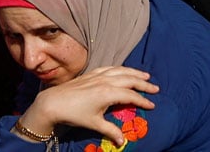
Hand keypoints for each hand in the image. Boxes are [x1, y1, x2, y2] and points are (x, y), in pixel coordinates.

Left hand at [18, 66, 158, 146]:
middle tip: (155, 88)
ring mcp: (98, 75)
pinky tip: (123, 70)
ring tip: (145, 76)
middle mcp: (105, 81)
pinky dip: (120, 68)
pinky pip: (110, 68)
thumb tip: (123, 142)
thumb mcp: (94, 124)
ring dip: (134, 72)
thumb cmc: (74, 114)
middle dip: (143, 84)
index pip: (131, 96)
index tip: (152, 105)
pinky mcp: (90, 73)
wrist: (53, 102)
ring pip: (121, 71)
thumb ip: (111, 131)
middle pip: (129, 80)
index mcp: (108, 93)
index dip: (143, 100)